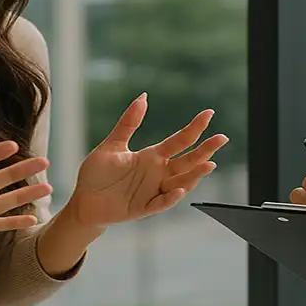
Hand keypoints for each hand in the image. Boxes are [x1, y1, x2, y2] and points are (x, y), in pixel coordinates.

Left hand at [63, 93, 227, 227]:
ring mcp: (153, 191)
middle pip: (187, 161)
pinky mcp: (143, 208)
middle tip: (222, 138)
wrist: (83, 201)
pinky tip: (179, 190)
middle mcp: (158, 173)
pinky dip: (171, 198)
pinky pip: (160, 203)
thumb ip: (129, 123)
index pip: (179, 140)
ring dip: (195, 175)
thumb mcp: (112, 145)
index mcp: (152, 156)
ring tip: (209, 164)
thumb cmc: (97, 174)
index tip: (209, 113)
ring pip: (180, 183)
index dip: (194, 128)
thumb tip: (143, 96)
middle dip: (205, 150)